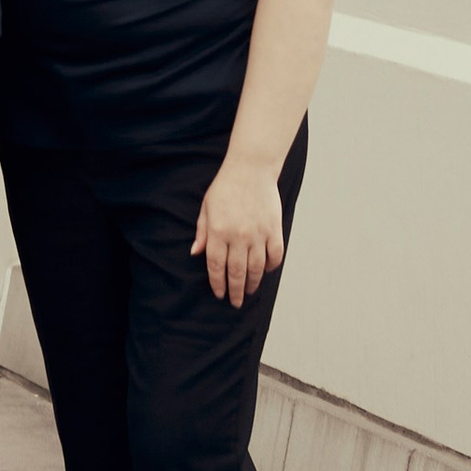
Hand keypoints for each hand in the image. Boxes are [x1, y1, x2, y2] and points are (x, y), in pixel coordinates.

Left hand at [192, 156, 283, 303]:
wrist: (251, 168)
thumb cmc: (226, 187)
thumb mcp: (207, 207)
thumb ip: (202, 232)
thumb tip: (196, 254)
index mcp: (218, 231)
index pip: (217, 266)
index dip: (218, 283)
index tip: (220, 294)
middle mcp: (238, 236)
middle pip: (237, 273)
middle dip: (236, 291)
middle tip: (235, 302)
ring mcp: (258, 234)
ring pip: (256, 269)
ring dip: (253, 283)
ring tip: (249, 291)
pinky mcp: (274, 230)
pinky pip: (275, 256)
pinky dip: (271, 267)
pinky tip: (265, 271)